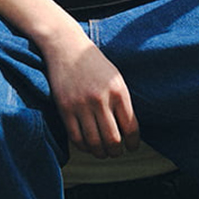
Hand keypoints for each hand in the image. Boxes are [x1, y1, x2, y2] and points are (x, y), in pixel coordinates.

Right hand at [43, 28, 139, 158]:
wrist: (66, 46)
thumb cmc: (94, 63)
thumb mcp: (115, 78)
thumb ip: (122, 102)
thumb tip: (129, 131)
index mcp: (119, 91)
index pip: (131, 127)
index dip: (133, 143)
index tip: (132, 147)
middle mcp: (101, 99)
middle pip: (113, 139)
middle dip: (117, 152)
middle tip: (117, 153)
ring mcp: (81, 105)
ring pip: (94, 142)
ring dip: (100, 153)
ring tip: (103, 152)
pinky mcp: (65, 108)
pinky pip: (76, 137)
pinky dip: (83, 147)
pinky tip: (88, 146)